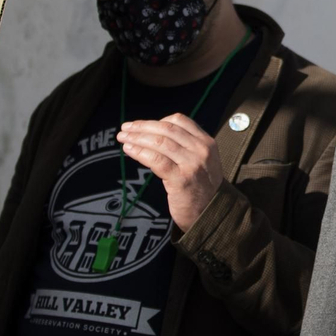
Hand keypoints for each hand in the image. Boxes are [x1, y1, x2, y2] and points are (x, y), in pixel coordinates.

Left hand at [117, 113, 222, 230]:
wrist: (211, 215)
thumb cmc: (201, 188)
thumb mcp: (202, 161)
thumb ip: (185, 147)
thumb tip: (152, 134)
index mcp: (206, 142)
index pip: (179, 121)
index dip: (156, 120)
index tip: (140, 125)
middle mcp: (201, 150)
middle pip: (166, 129)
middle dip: (142, 126)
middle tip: (125, 128)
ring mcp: (192, 164)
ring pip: (159, 142)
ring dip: (137, 138)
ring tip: (123, 139)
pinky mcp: (181, 179)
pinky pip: (156, 160)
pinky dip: (140, 152)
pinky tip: (129, 151)